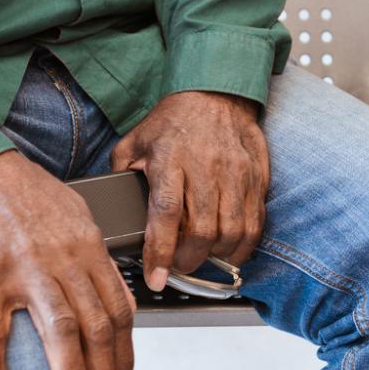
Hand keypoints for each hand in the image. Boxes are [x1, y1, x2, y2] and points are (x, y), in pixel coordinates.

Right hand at [0, 149, 133, 369]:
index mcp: (90, 248)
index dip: (124, 354)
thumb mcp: (77, 217)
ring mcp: (28, 268)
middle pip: (97, 327)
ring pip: (60, 332)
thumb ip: (96, 260)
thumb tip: (118, 298)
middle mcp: (66, 260)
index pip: (120, 310)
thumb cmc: (26, 196)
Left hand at [110, 89, 268, 290]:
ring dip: (217, 256)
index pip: (167, 214)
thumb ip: (122, 171)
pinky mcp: (257, 176)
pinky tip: (230, 249)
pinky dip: (244, 245)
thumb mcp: (136, 139)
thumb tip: (112, 203)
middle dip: (189, 260)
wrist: (216, 91)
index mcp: (171, 159)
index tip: (156, 278)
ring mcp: (236, 172)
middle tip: (178, 267)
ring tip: (203, 257)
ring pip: (233, 231)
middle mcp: (207, 167)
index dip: (161, 252)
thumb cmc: (173, 119)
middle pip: (203, 230)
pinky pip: (256, 221)